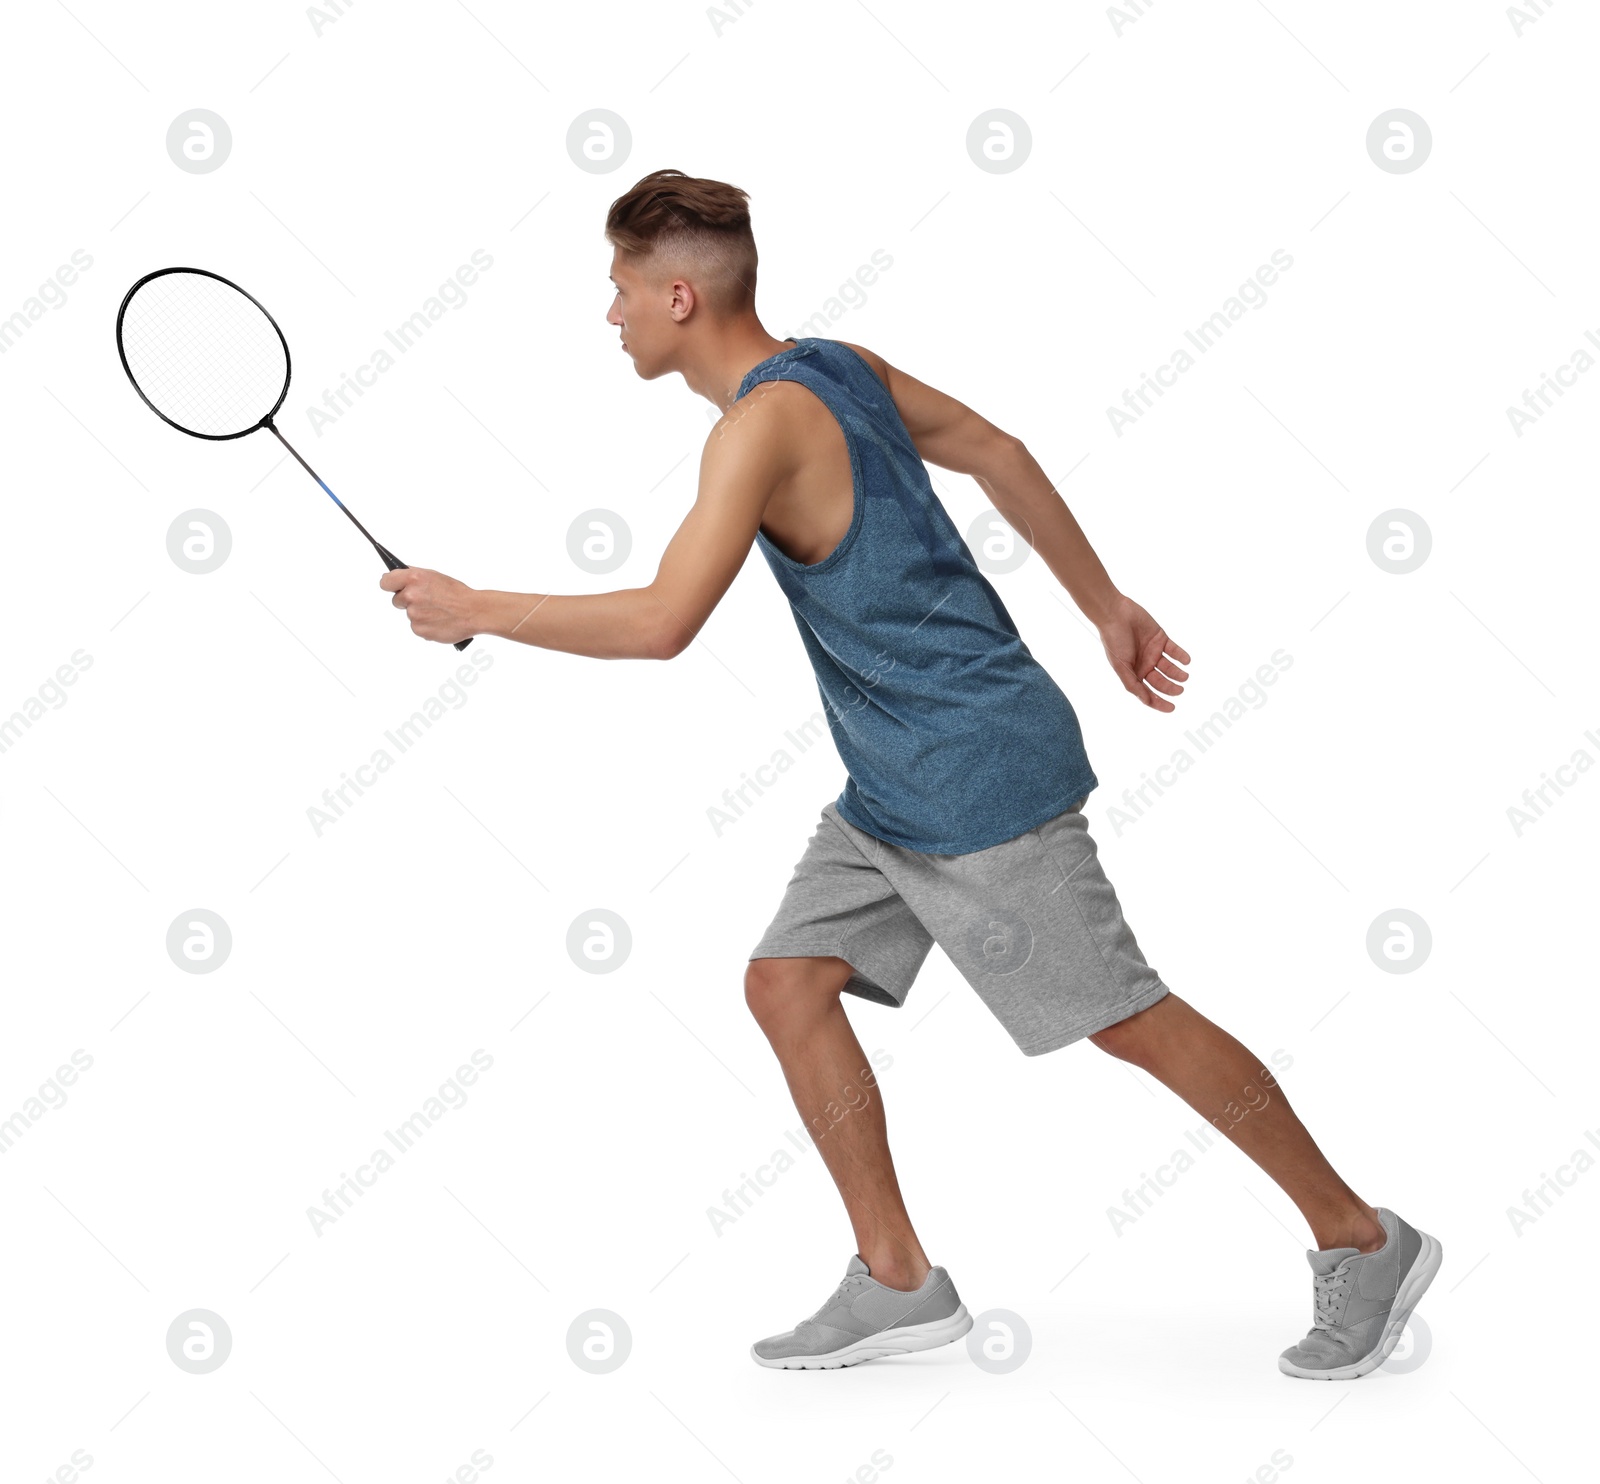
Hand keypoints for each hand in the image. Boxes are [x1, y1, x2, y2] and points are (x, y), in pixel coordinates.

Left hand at [378, 566, 478, 644]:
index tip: (394, 588)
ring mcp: (413, 614)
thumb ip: (413, 577)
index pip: (385, 582)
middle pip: (396, 600)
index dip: (391, 585)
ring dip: (420, 614)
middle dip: (408, 601)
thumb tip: (394, 577)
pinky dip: (426, 625)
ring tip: (438, 611)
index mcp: (414, 578)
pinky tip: (438, 621)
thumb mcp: (435, 576)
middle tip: (427, 601)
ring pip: (409, 614)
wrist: (474, 612)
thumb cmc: (457, 594)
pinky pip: (416, 627)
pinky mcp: (418, 629)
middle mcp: (411, 595)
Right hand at [1096, 594, 1189, 711]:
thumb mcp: (1121, 666)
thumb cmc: (1113, 640)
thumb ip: (1133, 684)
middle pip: (1161, 682)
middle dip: (1171, 688)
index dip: (1159, 702)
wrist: (1115, 614)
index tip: (1171, 708)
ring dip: (1178, 674)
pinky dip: (1181, 656)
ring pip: (1170, 667)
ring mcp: (1153, 652)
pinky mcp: (1160, 638)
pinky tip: (1186, 661)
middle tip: (1180, 690)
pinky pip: (1174, 650)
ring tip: (1184, 677)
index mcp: (1134, 673)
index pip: (1148, 693)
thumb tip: (1145, 701)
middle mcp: (1145, 665)